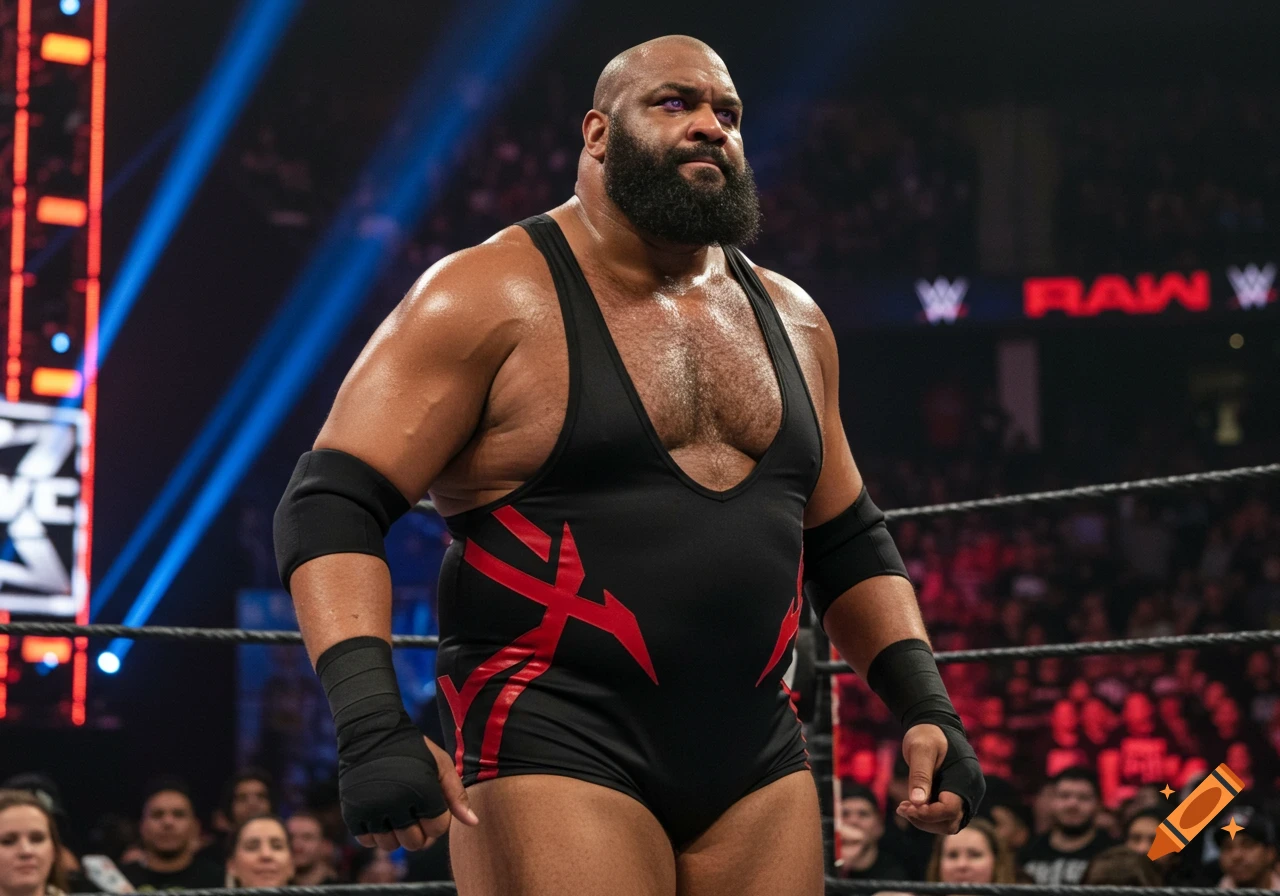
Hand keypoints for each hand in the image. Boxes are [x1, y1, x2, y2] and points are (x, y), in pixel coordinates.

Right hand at [346, 734, 478, 851]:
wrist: (371, 730)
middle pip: (414, 843)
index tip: (432, 804)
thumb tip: (473, 824)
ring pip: (390, 845)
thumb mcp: (441, 764)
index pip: (437, 829)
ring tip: (398, 814)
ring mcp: (371, 808)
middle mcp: (396, 802)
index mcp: (422, 790)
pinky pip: (366, 841)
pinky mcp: (352, 811)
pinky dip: (374, 834)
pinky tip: (380, 816)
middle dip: (419, 831)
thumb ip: (457, 795)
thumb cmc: (413, 748)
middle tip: (415, 812)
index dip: (438, 819)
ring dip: (396, 835)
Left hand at [894, 723, 965, 834]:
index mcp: (966, 778)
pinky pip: (945, 816)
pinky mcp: (958, 798)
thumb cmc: (928, 734)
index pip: (950, 810)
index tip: (905, 807)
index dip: (927, 814)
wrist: (936, 726)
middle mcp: (971, 791)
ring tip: (903, 807)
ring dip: (926, 821)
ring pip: (948, 823)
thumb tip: (917, 803)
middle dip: (925, 820)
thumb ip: (920, 775)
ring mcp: (967, 796)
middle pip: (950, 823)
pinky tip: (911, 805)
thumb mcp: (920, 749)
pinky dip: (929, 816)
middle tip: (902, 807)